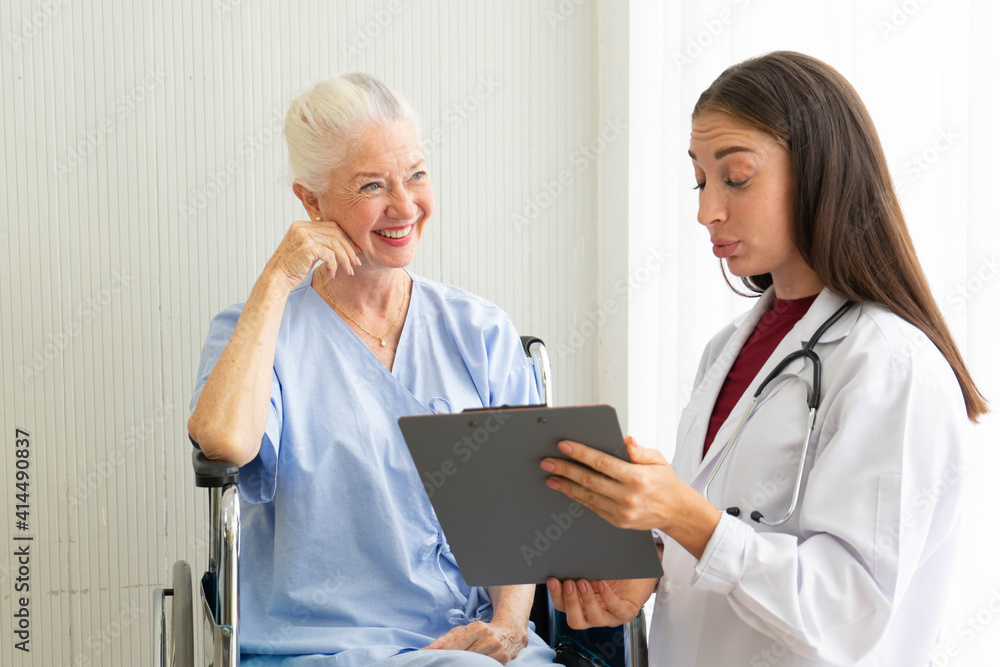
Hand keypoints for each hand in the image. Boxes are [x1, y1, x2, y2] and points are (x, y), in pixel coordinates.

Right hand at [265, 219, 361, 291]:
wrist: (277, 278)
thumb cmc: (293, 267)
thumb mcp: (308, 250)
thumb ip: (321, 242)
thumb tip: (345, 244)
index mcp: (302, 225)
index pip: (331, 226)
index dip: (346, 238)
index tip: (355, 251)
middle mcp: (302, 227)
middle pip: (336, 233)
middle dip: (349, 248)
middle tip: (356, 262)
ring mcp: (304, 236)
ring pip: (335, 244)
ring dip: (344, 259)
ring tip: (348, 271)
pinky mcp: (307, 247)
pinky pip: (329, 255)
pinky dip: (334, 266)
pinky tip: (332, 274)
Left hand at [424, 619, 527, 663]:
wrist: (510, 633)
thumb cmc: (482, 632)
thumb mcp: (463, 631)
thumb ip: (443, 641)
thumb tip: (424, 651)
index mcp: (478, 629)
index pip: (455, 645)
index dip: (443, 654)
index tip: (433, 660)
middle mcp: (489, 641)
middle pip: (463, 657)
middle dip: (452, 662)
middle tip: (443, 664)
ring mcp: (498, 654)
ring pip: (473, 664)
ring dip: (462, 665)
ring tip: (456, 664)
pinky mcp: (502, 664)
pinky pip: (484, 666)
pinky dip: (474, 666)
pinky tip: (468, 665)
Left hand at [541, 436, 721, 558]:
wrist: (677, 512)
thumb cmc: (666, 482)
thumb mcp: (658, 459)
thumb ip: (639, 450)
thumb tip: (625, 441)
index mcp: (637, 477)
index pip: (602, 463)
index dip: (581, 453)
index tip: (564, 445)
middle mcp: (628, 496)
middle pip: (589, 480)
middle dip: (565, 469)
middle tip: (548, 462)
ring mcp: (622, 511)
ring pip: (587, 496)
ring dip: (566, 485)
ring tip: (551, 476)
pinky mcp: (618, 521)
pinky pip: (592, 507)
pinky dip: (577, 497)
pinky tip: (567, 489)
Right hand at [547, 576, 658, 629]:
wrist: (640, 570)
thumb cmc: (614, 571)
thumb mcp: (593, 570)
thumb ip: (578, 570)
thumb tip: (562, 561)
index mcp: (583, 606)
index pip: (563, 607)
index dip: (556, 596)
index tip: (552, 579)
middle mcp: (595, 615)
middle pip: (575, 621)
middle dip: (569, 602)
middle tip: (568, 583)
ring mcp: (611, 616)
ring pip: (594, 619)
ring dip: (586, 600)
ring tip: (584, 581)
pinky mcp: (627, 612)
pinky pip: (616, 610)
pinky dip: (607, 597)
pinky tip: (601, 583)